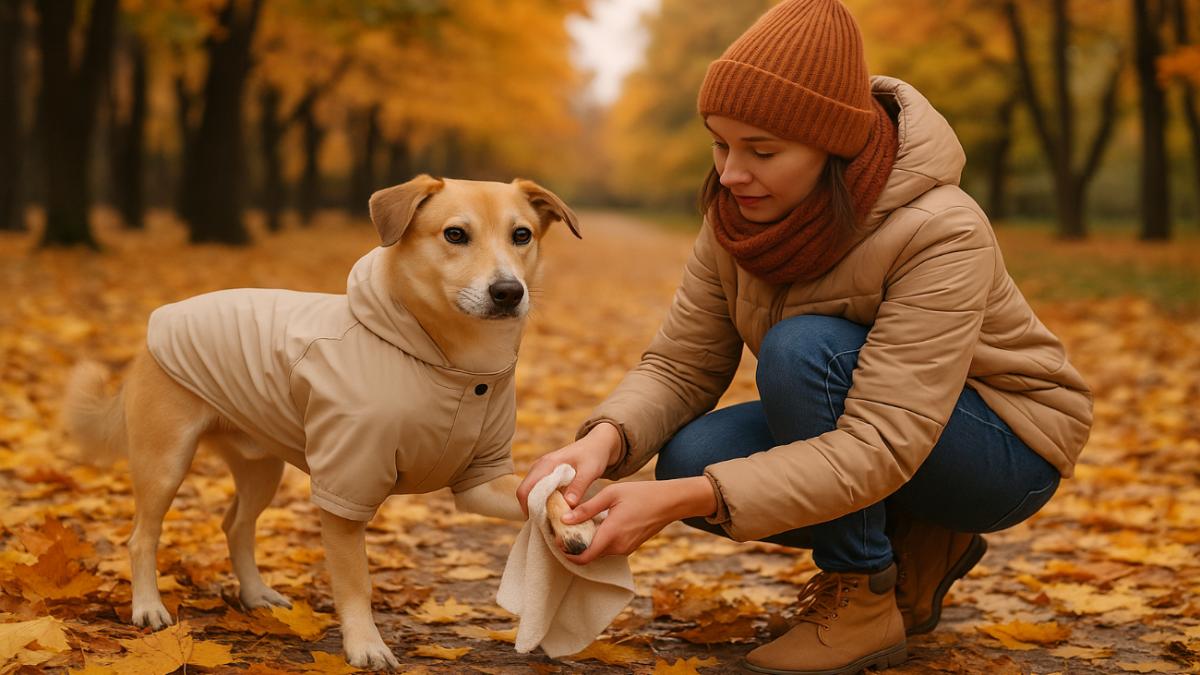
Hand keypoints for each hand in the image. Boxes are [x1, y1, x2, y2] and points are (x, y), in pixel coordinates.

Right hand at [516, 422, 621, 516]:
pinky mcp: (546, 474)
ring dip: (536, 507)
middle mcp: (539, 466)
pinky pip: (537, 491)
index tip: (542, 522)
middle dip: (532, 509)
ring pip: (530, 492)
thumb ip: (578, 487)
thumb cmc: (594, 456)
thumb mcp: (590, 471)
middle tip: (547, 525)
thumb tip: (567, 504)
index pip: (526, 489)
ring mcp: (541, 470)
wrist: (597, 444)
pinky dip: (542, 502)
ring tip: (551, 520)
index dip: (529, 507)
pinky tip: (554, 511)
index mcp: (547, 464)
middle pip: (524, 492)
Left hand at [558, 476, 716, 564]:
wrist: (669, 502)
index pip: (583, 556)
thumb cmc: (641, 493)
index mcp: (611, 534)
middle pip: (589, 556)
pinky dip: (598, 541)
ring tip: (577, 525)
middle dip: (574, 547)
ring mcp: (626, 549)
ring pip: (599, 552)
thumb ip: (587, 508)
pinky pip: (609, 548)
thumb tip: (565, 519)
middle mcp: (618, 547)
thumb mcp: (611, 494)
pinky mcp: (630, 547)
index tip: (557, 541)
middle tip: (563, 530)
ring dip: (586, 544)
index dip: (566, 553)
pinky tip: (595, 526)